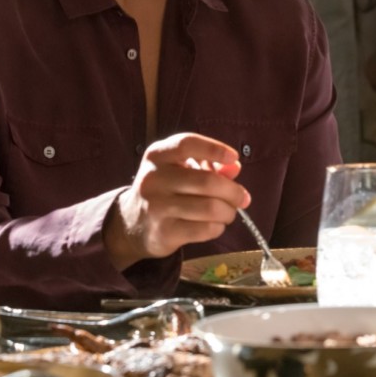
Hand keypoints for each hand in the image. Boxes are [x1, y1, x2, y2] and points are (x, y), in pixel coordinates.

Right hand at [105, 132, 250, 270]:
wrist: (132, 223)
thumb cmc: (166, 189)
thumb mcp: (181, 169)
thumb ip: (210, 165)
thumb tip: (235, 167)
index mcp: (158, 155)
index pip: (187, 144)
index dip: (214, 148)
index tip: (233, 157)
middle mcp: (154, 178)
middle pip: (207, 181)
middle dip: (233, 191)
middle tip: (242, 198)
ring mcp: (157, 207)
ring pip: (209, 208)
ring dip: (228, 212)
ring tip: (229, 212)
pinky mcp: (164, 232)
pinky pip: (204, 229)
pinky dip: (218, 227)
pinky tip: (216, 225)